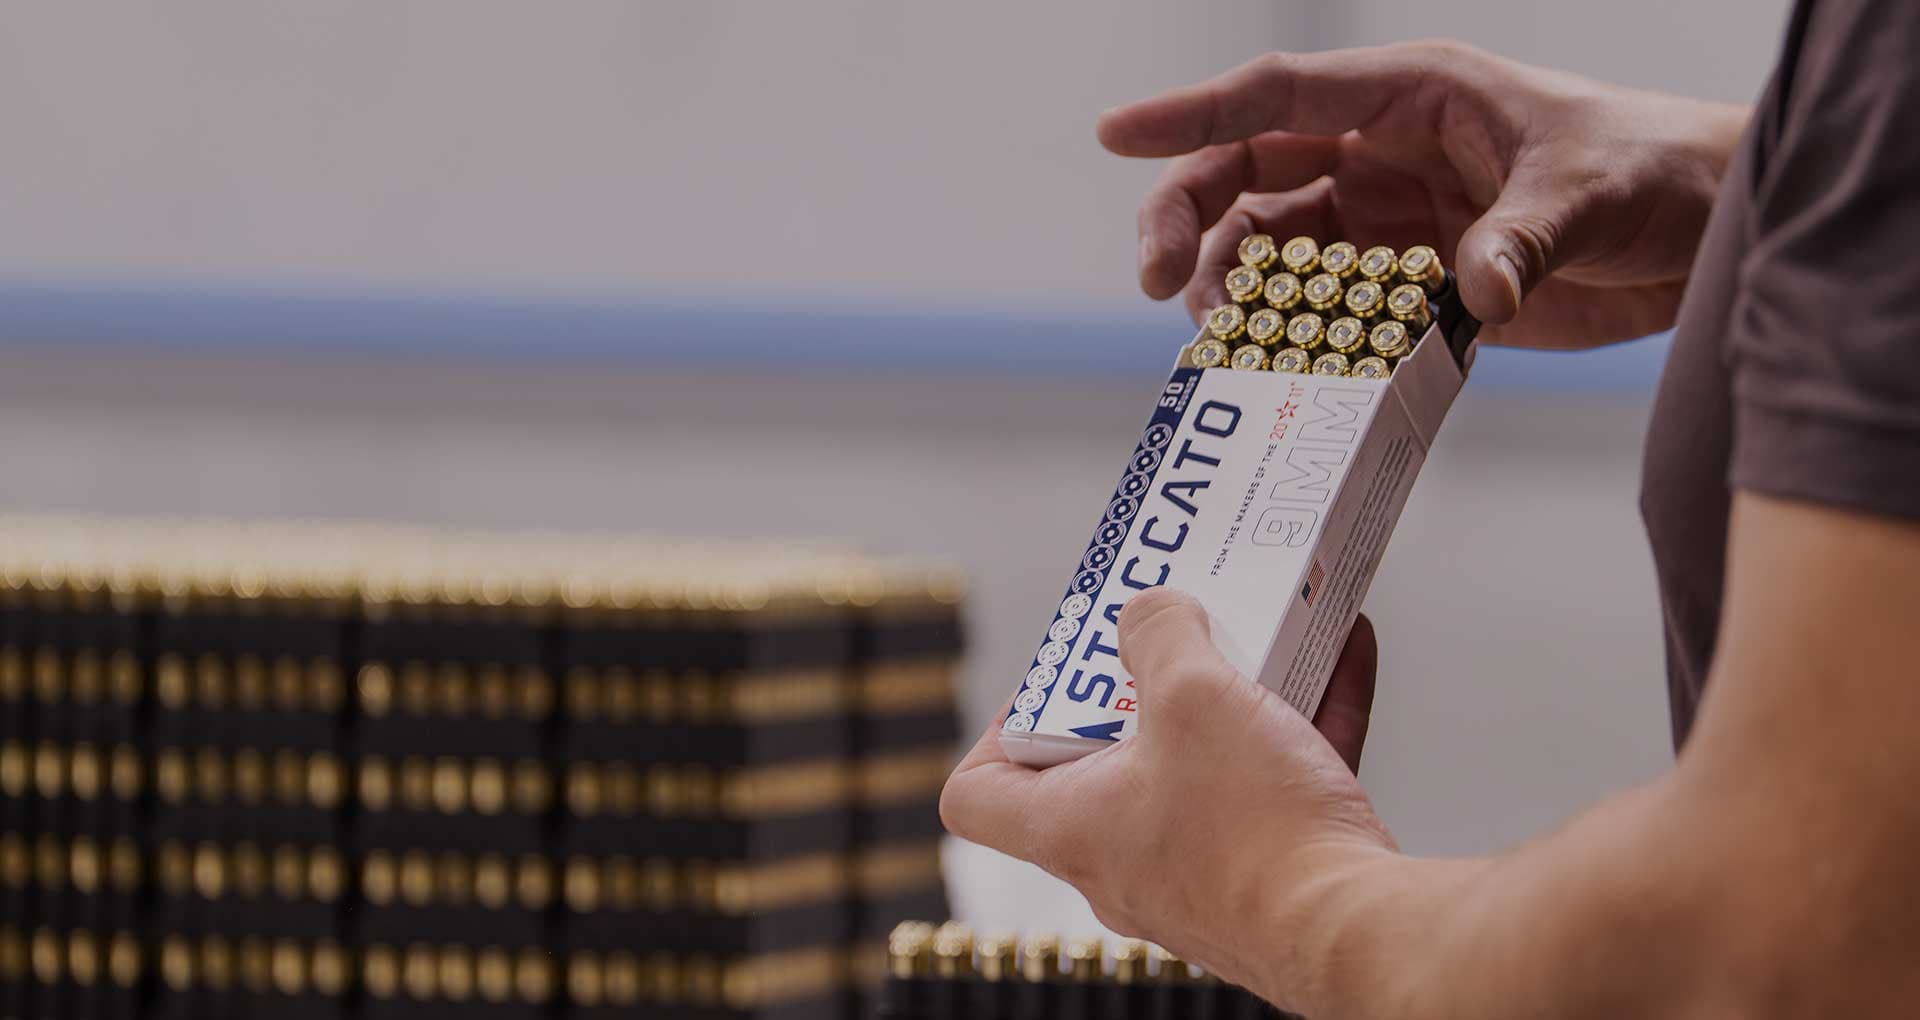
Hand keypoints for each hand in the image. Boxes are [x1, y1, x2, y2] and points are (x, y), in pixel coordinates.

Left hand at [940, 588, 1391, 998]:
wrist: (1359, 932)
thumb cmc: (1257, 833)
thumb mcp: (1193, 693)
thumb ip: (1158, 633)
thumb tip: (1150, 611)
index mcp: (1072, 828)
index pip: (978, 794)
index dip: (999, 728)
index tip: (1058, 682)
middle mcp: (1124, 863)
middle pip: (1103, 766)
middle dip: (1142, 690)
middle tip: (1172, 636)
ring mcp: (1200, 875)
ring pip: (1199, 769)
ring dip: (1230, 700)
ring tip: (1264, 632)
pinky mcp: (1272, 878)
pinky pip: (1275, 785)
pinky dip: (1299, 723)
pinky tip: (1341, 656)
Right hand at [1099, 40, 1750, 348]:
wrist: (1702, 233)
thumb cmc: (1653, 171)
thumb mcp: (1590, 192)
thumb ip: (1523, 239)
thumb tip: (1478, 293)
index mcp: (1412, 96)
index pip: (1277, 97)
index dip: (1189, 115)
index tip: (1115, 134)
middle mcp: (1385, 153)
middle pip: (1250, 175)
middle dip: (1192, 221)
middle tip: (1160, 286)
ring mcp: (1392, 219)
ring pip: (1275, 247)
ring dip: (1238, 290)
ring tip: (1225, 341)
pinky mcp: (1411, 282)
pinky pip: (1326, 307)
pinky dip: (1295, 335)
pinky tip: (1278, 366)